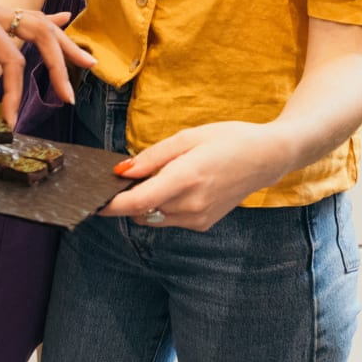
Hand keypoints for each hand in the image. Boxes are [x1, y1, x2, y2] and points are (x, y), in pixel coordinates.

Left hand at [0, 0, 88, 134]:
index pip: (12, 59)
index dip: (14, 94)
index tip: (9, 122)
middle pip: (37, 33)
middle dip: (59, 63)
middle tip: (69, 93)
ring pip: (35, 24)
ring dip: (59, 44)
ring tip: (85, 63)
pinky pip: (21, 20)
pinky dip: (44, 25)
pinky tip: (64, 23)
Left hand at [101, 121, 286, 230]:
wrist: (267, 158)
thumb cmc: (228, 140)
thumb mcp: (188, 137)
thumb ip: (153, 157)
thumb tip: (122, 172)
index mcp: (185, 179)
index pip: (137, 202)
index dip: (111, 205)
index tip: (94, 200)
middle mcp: (190, 205)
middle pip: (141, 211)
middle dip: (128, 198)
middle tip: (131, 176)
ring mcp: (198, 219)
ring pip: (153, 218)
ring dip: (146, 203)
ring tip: (162, 177)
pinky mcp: (203, 224)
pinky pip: (170, 220)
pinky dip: (163, 207)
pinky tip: (178, 187)